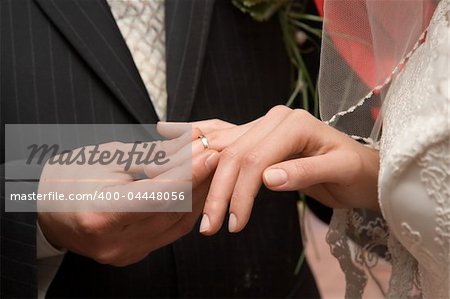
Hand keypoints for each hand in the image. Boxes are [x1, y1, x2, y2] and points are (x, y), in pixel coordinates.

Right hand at [38, 131, 218, 265]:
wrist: (49, 209)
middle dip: (199, 180)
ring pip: (178, 222)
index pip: (158, 195)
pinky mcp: (135, 253)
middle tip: (214, 155)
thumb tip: (190, 147)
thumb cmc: (71, 176)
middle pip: (173, 210)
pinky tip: (197, 188)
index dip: (189, 174)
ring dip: (198, 194)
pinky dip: (186, 208)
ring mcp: (126, 253)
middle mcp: (116, 243)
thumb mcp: (108, 158)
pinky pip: (171, 230)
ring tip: (210, 169)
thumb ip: (152, 156)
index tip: (210, 153)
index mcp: (101, 216)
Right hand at [197, 106, 379, 234]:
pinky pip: (230, 154)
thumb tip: (267, 179)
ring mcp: (264, 126)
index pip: (256, 158)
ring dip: (213, 187)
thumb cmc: (356, 173)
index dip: (241, 192)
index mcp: (294, 123)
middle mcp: (275, 119)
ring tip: (207, 219)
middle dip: (220, 192)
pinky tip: (207, 193)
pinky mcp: (259, 139)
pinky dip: (216, 176)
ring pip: (226, 155)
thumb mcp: (340, 172)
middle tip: (209, 227)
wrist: (359, 169)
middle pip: (235, 154)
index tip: (234, 223)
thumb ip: (305, 172)